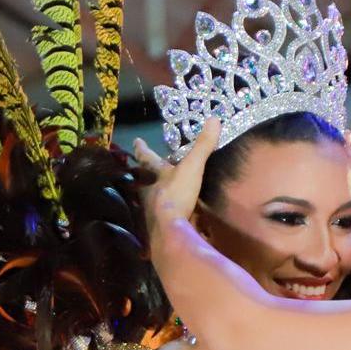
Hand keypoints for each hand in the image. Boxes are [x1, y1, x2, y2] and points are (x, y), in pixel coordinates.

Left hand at [133, 119, 220, 238]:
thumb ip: (203, 146)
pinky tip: (169, 213)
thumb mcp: (192, 167)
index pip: (146, 157)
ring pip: (149, 196)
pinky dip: (164, 211)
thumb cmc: (175, 194)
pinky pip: (160, 215)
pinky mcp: (157, 225)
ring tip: (156, 188)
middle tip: (140, 167)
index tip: (136, 140)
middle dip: (142, 172)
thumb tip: (214, 118)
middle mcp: (148, 190)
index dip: (142, 148)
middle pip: (142, 178)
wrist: (168, 230)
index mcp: (154, 174)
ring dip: (152, 192)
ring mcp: (151, 209)